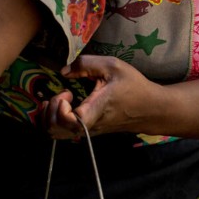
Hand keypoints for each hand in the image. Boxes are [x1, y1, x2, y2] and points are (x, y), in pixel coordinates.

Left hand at [41, 55, 156, 138]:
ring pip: (55, 135)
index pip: (70, 121)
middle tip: (62, 95)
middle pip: (54, 132)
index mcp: (95, 109)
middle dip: (49, 111)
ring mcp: (87, 132)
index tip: (67, 93)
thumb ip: (85, 63)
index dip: (60, 109)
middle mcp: (88, 126)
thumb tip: (63, 71)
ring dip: (49, 116)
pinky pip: (63, 133)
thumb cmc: (133, 86)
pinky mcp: (87, 133)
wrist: (149, 109)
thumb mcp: (112, 65)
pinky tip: (63, 105)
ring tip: (60, 100)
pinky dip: (55, 120)